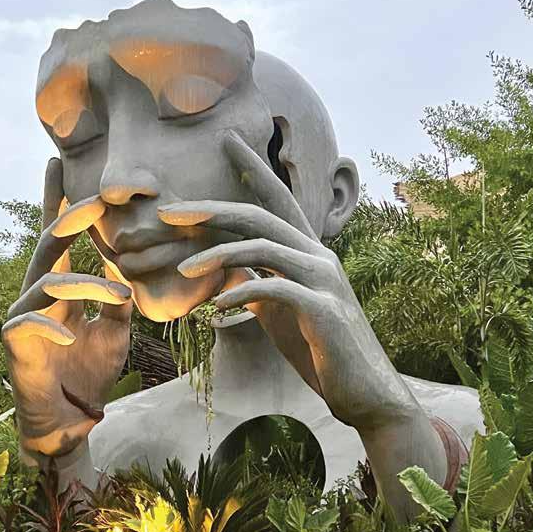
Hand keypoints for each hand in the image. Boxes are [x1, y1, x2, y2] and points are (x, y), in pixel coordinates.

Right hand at [2, 158, 131, 462]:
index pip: (56, 240)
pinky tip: (73, 339)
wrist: (69, 420)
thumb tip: (129, 272)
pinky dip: (55, 328)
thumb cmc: (88, 374)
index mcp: (59, 290)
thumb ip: (118, 302)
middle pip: (46, 246)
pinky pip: (31, 324)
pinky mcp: (15, 344)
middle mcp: (37, 296)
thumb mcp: (115, 333)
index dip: (55, 203)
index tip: (55, 164)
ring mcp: (23, 319)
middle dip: (68, 219)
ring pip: (50, 283)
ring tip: (122, 298)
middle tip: (94, 202)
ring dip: (90, 286)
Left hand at [159, 130, 415, 427]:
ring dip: (218, 256)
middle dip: (212, 209)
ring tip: (183, 271)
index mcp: (308, 253)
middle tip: (168, 213)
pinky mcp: (324, 311)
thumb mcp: (281, 312)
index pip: (277, 200)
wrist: (364, 393)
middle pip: (261, 216)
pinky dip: (242, 294)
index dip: (253, 168)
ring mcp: (325, 281)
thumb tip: (229, 270)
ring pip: (266, 247)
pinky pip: (275, 290)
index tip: (227, 139)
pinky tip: (216, 308)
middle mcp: (319, 257)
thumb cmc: (320, 350)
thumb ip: (259, 283)